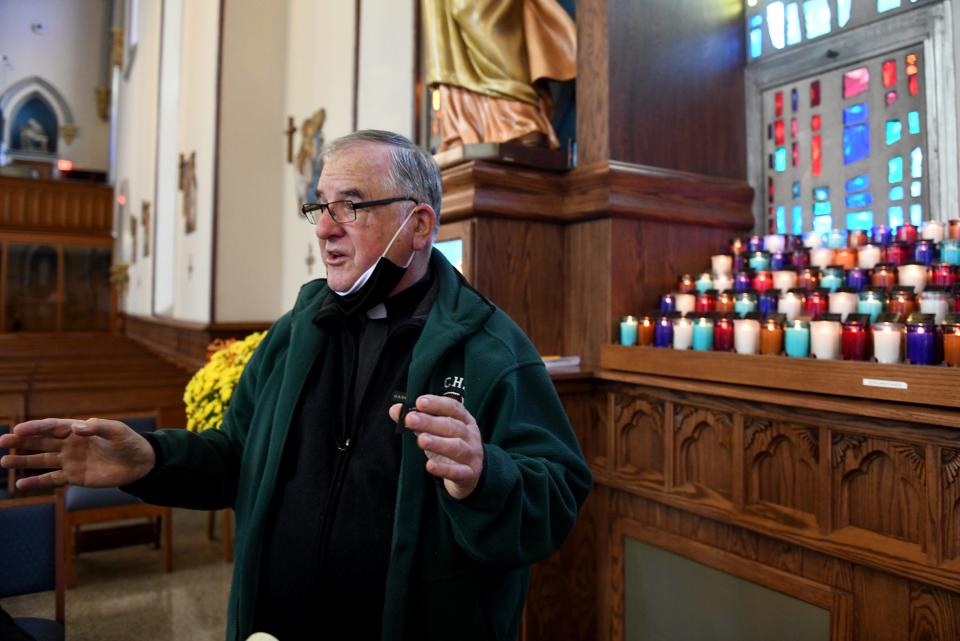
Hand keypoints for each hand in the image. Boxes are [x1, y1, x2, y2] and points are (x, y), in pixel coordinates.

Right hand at [0, 418, 155, 489]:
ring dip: (23, 461)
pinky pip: (52, 480)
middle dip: (22, 441)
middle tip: (2, 441)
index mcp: (78, 430)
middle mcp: (70, 444)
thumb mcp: (117, 431)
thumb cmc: (128, 442)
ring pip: (42, 461)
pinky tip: (20, 486)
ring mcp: (71, 461)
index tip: (18, 429)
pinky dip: (37, 483)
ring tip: (3, 461)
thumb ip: (98, 427)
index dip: (35, 427)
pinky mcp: (75, 477)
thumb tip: (77, 427)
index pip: (52, 426)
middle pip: (41, 442)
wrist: (139, 463)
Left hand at [389, 395, 483, 499]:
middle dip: (430, 422)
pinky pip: (458, 472)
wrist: (472, 474)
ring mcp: (472, 455)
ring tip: (421, 440)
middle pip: (452, 426)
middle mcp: (470, 436)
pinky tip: (430, 466)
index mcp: (464, 420)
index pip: (453, 408)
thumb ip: (417, 420)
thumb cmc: (451, 447)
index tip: (419, 401)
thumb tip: (394, 410)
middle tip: (410, 419)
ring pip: (456, 447)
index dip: (437, 404)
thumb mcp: (436, 431)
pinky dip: (444, 469)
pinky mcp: (469, 474)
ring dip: (438, 443)